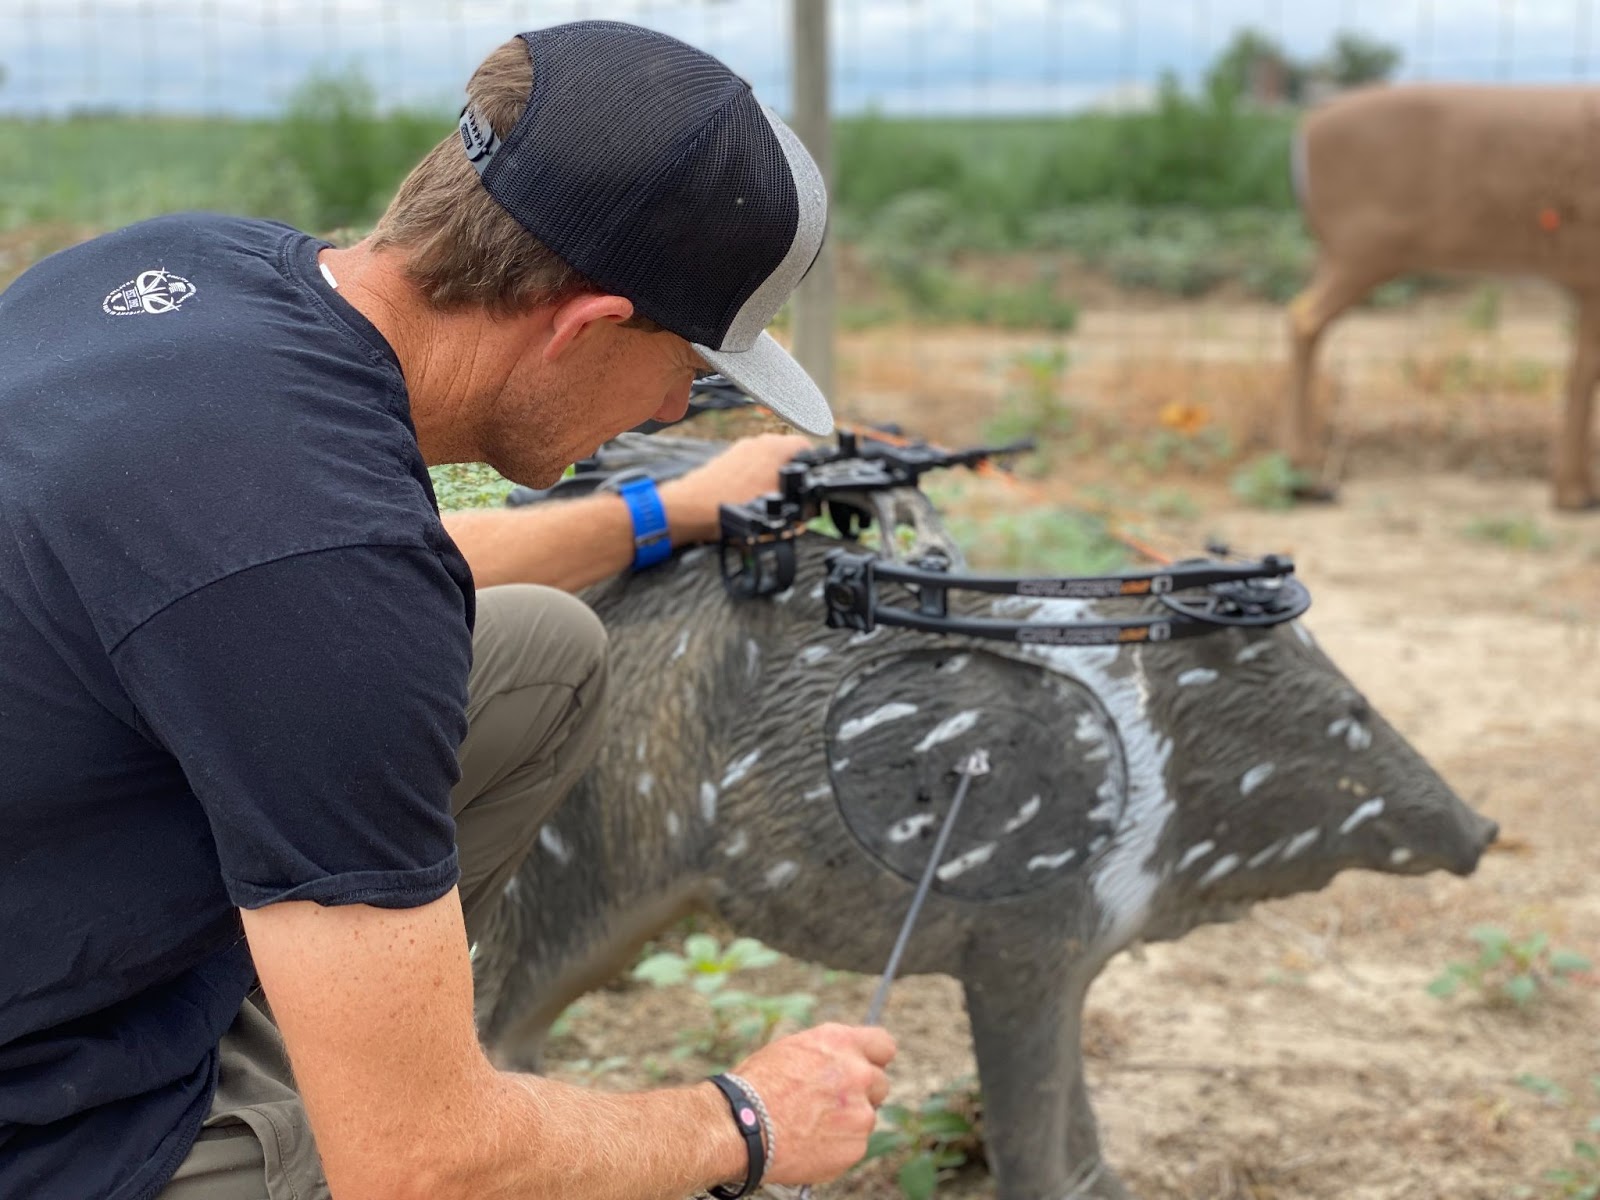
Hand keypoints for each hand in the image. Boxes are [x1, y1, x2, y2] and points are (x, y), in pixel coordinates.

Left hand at [658, 433, 811, 544]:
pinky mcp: (727, 459)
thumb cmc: (732, 507)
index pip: (807, 449)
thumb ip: (801, 505)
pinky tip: (747, 501)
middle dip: (791, 476)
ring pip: (767, 462)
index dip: (813, 468)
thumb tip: (812, 507)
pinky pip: (749, 468)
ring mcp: (741, 449)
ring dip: (771, 479)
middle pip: (787, 455)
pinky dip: (753, 481)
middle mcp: (759, 442)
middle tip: (791, 498)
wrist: (691, 508)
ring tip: (767, 502)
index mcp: (776, 448)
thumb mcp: (778, 510)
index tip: (811, 484)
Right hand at [729, 1023, 896, 1185]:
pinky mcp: (856, 1146)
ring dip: (847, 1122)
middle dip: (862, 1093)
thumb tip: (841, 1060)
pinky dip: (838, 1147)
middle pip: (880, 1084)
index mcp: (841, 1042)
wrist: (742, 1127)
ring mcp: (860, 1112)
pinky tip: (809, 1144)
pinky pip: (854, 1145)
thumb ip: (828, 1054)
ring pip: (865, 1117)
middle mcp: (858, 1074)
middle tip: (833, 1104)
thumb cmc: (757, 1086)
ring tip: (810, 1127)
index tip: (866, 1068)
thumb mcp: (792, 1050)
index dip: (874, 1058)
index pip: (884, 1045)